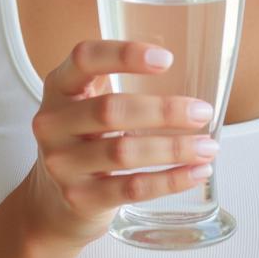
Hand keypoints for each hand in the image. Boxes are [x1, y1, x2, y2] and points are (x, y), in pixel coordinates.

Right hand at [21, 40, 217, 249]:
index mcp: (59, 87)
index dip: (124, 54)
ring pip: (124, 152)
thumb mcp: (87, 102)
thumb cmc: (83, 138)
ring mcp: (62, 164)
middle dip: (164, 111)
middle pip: (111, 110)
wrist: (50, 203)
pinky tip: (195, 172)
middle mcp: (53, 123)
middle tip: (202, 112)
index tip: (167, 59)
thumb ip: (118, 81)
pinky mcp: (79, 199)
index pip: (85, 58)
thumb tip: (192, 69)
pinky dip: (169, 180)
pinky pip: (131, 188)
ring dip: (174, 148)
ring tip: (208, 146)